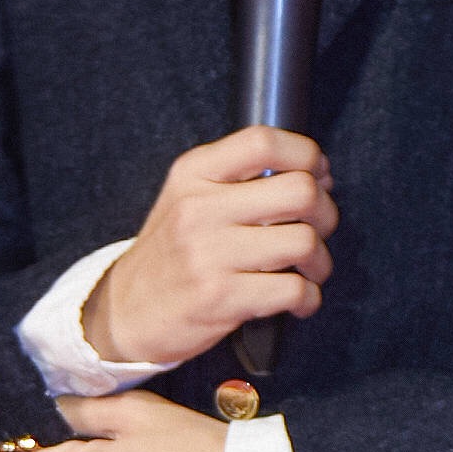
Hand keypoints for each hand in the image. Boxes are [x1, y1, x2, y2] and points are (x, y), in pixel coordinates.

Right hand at [88, 126, 335, 366]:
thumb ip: (241, 178)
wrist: (126, 310)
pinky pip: (294, 290)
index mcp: (194, 173)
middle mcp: (200, 208)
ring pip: (304, 242)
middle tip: (318, 229)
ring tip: (308, 270)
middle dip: (325, 213)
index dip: (307, 155)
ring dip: (320, 261)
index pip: (264, 141)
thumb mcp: (189, 196)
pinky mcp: (222, 298)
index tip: (318, 176)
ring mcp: (209, 254)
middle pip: (300, 191)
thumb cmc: (174, 252)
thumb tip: (317, 175)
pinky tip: (298, 299)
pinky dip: (309, 297)